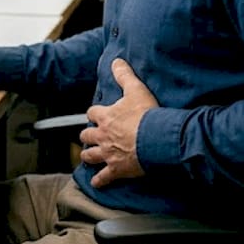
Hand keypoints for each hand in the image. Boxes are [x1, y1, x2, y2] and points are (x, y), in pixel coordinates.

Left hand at [78, 59, 157, 187]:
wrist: (156, 139)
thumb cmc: (147, 115)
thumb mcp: (136, 89)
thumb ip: (124, 75)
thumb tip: (116, 60)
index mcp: (105, 117)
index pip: (92, 112)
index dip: (94, 113)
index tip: (96, 114)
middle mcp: (102, 136)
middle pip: (87, 135)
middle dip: (87, 135)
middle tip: (89, 136)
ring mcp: (108, 154)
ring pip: (90, 156)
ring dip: (88, 155)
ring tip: (87, 156)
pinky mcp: (116, 169)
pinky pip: (104, 177)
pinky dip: (99, 181)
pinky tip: (96, 183)